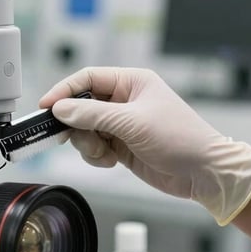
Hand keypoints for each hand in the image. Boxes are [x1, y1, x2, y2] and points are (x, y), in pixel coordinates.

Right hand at [39, 68, 250, 225]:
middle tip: (73, 137)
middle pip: (81, 106)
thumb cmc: (181, 139)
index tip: (47, 106)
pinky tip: (112, 160)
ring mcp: (122, 124)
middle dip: (76, 124)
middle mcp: (125, 100)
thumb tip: (61, 109)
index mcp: (131, 82)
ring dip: (87, 143)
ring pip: (84, 129)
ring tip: (104, 152)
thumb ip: (93, 115)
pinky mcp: (121, 145)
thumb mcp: (132, 123)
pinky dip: (96, 156)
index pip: (88, 78)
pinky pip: (93, 147)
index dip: (64, 91)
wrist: (203, 173)